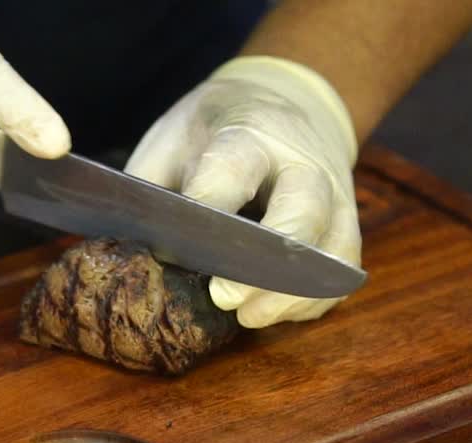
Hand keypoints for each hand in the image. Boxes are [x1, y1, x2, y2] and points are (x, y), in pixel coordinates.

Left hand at [124, 56, 361, 328]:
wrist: (285, 96)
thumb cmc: (216, 128)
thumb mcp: (173, 137)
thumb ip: (152, 184)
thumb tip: (125, 241)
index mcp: (249, 133)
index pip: (233, 168)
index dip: (210, 206)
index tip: (180, 243)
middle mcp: (302, 162)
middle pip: (304, 210)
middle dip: (266, 261)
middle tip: (224, 297)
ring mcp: (335, 193)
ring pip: (333, 247)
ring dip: (294, 291)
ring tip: (248, 317)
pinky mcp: (346, 222)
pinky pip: (342, 268)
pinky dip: (312, 298)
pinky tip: (274, 312)